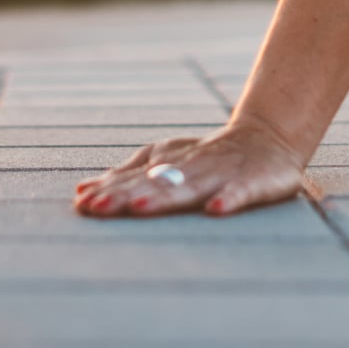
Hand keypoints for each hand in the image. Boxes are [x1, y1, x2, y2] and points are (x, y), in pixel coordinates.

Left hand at [71, 119, 307, 217]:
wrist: (267, 137)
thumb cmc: (208, 157)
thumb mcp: (166, 162)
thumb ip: (127, 177)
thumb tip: (81, 190)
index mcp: (169, 163)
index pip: (134, 178)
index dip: (109, 191)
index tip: (82, 205)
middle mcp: (190, 165)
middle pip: (155, 181)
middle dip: (126, 194)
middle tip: (98, 207)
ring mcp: (222, 172)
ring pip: (191, 184)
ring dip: (167, 195)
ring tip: (141, 207)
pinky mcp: (254, 180)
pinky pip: (241, 190)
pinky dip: (229, 198)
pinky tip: (216, 210)